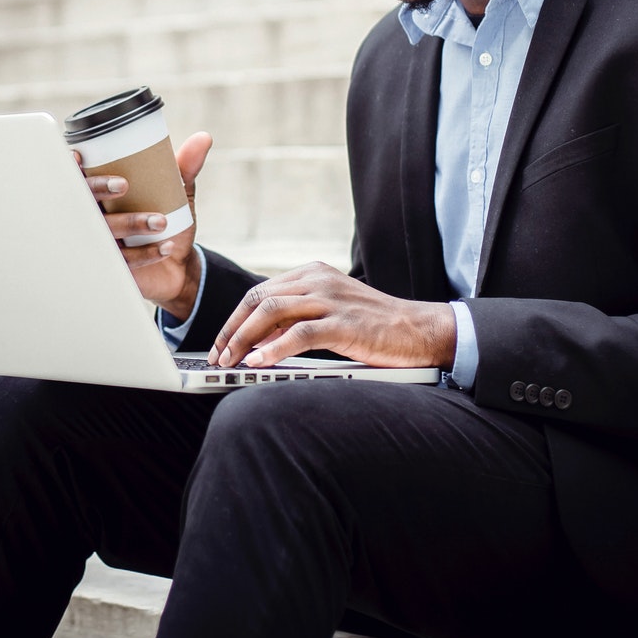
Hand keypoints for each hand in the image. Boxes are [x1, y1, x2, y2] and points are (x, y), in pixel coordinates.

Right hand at [77, 131, 212, 316]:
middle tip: (124, 185)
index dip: (69, 166)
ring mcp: (101, 243)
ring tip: (161, 222)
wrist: (175, 268)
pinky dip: (145, 253)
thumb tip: (203, 138)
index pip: (77, 177)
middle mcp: (95, 217)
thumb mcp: (176, 194)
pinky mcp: (113, 267)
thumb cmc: (164, 222)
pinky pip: (122, 260)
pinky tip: (165, 247)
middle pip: (83, 200)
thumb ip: (185, 167)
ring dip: (130, 223)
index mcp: (102, 196)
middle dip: (98, 189)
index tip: (79, 158)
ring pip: (104, 230)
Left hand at [208, 261, 456, 370]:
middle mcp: (318, 280)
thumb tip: (258, 339)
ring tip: (231, 361)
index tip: (221, 344)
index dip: (235, 319)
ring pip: (271, 312)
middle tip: (218, 356)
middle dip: (232, 330)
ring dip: (244, 339)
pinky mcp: (344, 323)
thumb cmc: (375, 326)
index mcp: (313, 273)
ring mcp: (331, 299)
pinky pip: (298, 334)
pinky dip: (273, 349)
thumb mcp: (331, 311)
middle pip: (259, 299)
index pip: (260, 292)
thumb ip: (298, 317)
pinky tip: (259, 363)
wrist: (419, 330)